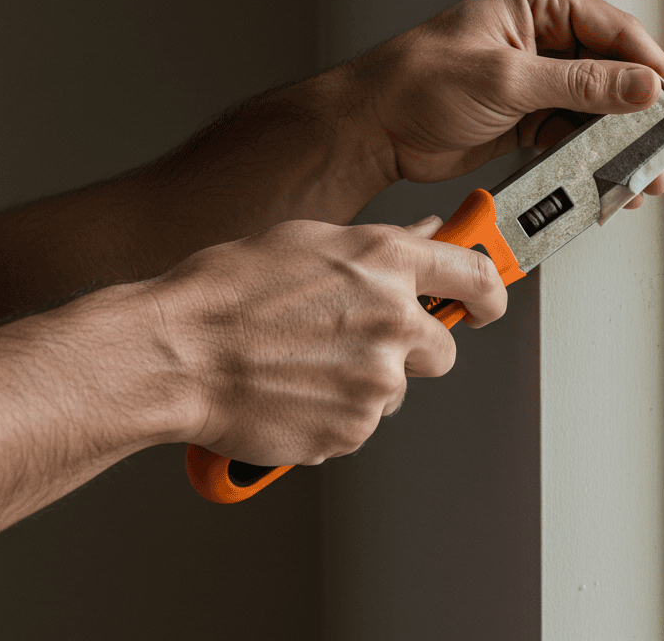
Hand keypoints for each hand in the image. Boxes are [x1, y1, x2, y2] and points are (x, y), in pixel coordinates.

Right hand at [149, 216, 505, 466]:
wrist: (174, 354)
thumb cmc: (225, 293)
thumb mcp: (309, 241)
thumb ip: (381, 246)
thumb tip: (430, 236)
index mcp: (386, 261)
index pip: (476, 276)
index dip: (489, 294)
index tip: (486, 304)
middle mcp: (393, 319)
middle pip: (442, 349)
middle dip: (411, 350)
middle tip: (355, 342)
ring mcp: (377, 378)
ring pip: (395, 389)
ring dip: (364, 382)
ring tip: (303, 364)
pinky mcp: (354, 427)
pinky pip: (360, 423)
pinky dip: (333, 414)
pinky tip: (292, 390)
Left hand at [338, 0, 663, 208]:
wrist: (371, 130)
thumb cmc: (414, 83)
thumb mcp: (508, 80)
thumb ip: (582, 85)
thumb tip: (640, 87)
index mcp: (537, 3)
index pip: (618, 33)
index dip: (657, 71)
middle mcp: (542, 36)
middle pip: (616, 72)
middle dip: (644, 114)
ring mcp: (537, 77)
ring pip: (600, 109)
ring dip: (622, 143)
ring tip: (642, 172)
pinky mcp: (528, 115)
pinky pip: (576, 135)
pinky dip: (594, 157)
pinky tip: (610, 176)